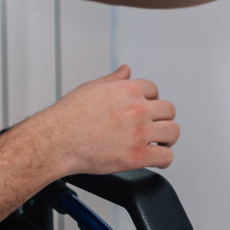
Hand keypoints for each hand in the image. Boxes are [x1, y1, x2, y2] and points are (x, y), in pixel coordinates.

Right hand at [30, 65, 178, 176]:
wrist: (57, 140)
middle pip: (169, 110)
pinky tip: (157, 159)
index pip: (154, 90)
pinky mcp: (136, 156)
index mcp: (128, 89)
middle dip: (162, 118)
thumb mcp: (92, 88)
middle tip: (155, 127)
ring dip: (168, 138)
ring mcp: (139, 132)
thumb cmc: (68, 116)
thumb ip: (113, 79)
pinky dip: (164, 159)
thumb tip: (126, 70)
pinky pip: (166, 157)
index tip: (147, 110)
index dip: (150, 101)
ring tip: (160, 143)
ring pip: (173, 132)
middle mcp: (137, 108)